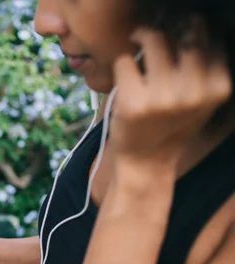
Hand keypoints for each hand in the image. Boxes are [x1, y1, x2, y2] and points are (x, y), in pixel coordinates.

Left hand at [110, 28, 231, 171]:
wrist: (146, 161)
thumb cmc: (170, 126)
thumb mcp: (199, 100)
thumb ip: (203, 69)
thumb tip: (190, 24)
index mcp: (218, 88)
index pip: (210, 39)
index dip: (191, 29)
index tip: (177, 31)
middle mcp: (195, 91)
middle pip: (184, 34)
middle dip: (168, 26)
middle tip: (154, 31)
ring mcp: (164, 97)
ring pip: (153, 40)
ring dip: (142, 36)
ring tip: (137, 39)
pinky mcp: (134, 102)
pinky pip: (125, 61)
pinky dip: (123, 63)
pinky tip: (126, 74)